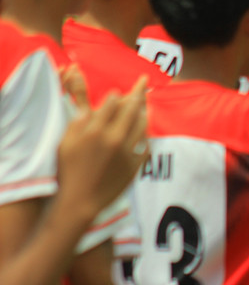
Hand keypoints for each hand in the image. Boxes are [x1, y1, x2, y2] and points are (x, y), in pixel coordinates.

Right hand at [57, 77, 148, 219]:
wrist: (80, 202)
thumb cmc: (68, 172)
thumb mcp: (65, 144)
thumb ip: (78, 123)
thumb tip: (90, 107)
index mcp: (95, 131)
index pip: (111, 103)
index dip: (116, 96)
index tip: (118, 92)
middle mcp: (114, 138)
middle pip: (132, 108)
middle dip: (138, 92)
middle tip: (144, 82)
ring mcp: (127, 152)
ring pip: (143, 124)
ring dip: (145, 111)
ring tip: (146, 105)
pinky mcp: (136, 164)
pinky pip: (146, 144)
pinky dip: (146, 134)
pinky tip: (145, 130)